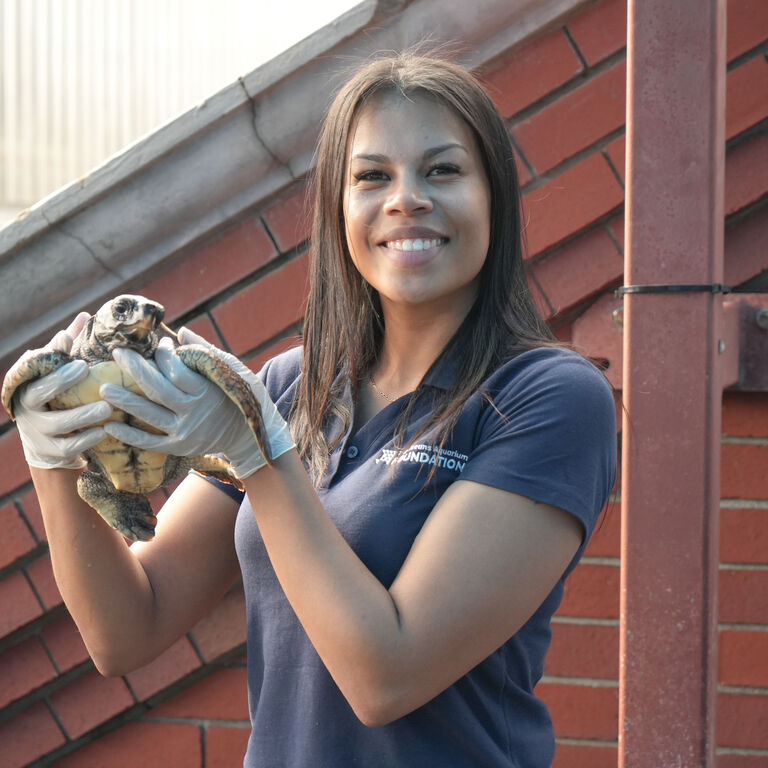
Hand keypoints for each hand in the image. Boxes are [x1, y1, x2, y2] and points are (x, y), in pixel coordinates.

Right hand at [10, 313, 111, 469]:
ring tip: (106, 407)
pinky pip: (69, 446)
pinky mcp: (52, 450)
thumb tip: (86, 316)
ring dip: (83, 414)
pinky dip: (87, 438)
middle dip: (60, 380)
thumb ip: (69, 349)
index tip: (66, 340)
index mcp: (28, 384)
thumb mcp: (57, 372)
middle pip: (39, 393)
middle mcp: (28, 407)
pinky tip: (106, 431)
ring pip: (58, 423)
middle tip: (84, 368)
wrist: (45, 441)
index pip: (33, 366)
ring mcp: (38, 431)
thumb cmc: (57, 396)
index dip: (48, 353)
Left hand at [100, 328, 294, 478]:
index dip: (164, 354)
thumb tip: (180, 332)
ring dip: (124, 401)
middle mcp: (194, 411)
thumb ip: (205, 352)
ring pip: (149, 414)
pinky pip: (150, 443)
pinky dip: (129, 436)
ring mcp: (185, 432)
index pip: (177, 370)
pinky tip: (110, 427)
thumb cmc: (240, 397)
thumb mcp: (232, 371)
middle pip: (157, 389)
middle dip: (135, 369)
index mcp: (206, 390)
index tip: (159, 343)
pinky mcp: (178, 447)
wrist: (248, 436)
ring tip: (103, 389)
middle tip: (116, 353)